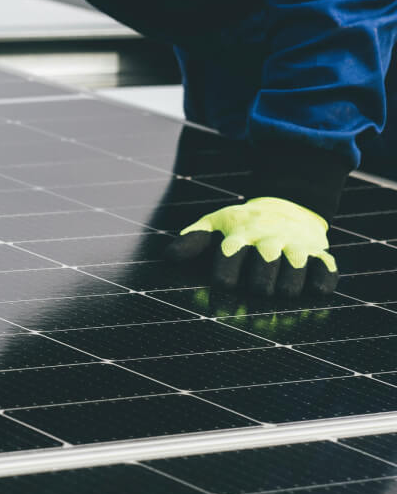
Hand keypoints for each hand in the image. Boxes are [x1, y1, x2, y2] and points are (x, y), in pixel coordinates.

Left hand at [165, 197, 338, 297]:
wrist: (288, 204)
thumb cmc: (241, 225)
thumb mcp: (214, 225)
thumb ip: (191, 242)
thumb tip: (167, 257)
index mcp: (240, 235)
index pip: (230, 255)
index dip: (226, 273)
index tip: (224, 285)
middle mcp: (269, 240)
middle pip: (263, 272)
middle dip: (258, 285)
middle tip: (256, 289)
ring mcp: (296, 247)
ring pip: (294, 275)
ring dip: (286, 288)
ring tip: (280, 290)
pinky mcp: (320, 254)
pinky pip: (325, 272)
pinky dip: (321, 283)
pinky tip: (313, 290)